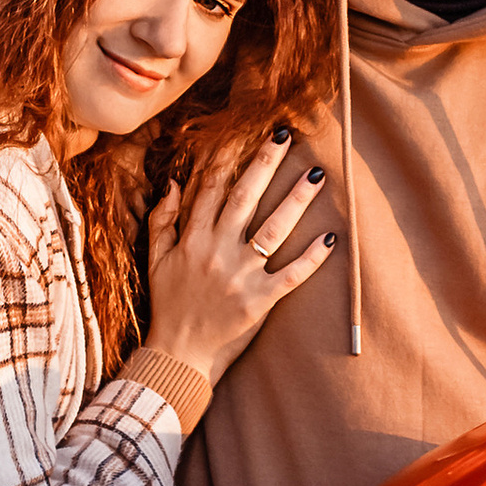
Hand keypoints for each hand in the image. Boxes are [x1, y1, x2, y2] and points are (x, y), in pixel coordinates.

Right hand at [144, 139, 337, 389]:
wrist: (178, 354)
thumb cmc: (168, 305)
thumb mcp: (155, 259)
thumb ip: (162, 220)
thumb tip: (173, 182)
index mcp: (192, 239)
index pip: (211, 187)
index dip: (228, 155)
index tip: (244, 131)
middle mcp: (218, 251)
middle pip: (245, 197)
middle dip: (266, 163)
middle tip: (285, 135)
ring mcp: (241, 276)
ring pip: (274, 229)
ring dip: (297, 200)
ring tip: (316, 175)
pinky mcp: (260, 301)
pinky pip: (292, 275)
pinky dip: (312, 258)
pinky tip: (330, 238)